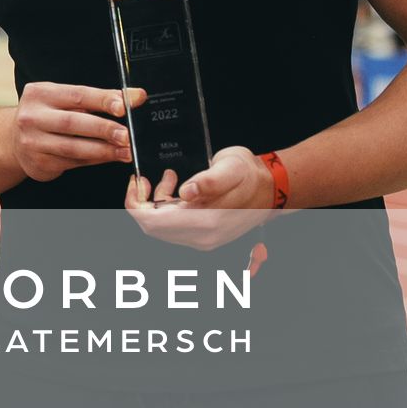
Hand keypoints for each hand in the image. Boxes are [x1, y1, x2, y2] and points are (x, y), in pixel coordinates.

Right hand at [11, 83, 143, 181]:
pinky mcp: (38, 163)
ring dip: (103, 150)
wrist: (14, 140)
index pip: (76, 95)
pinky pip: (72, 162)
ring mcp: (32, 142)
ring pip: (73, 147)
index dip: (102, 100)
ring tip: (125, 150)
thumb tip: (135, 96)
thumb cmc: (47, 115)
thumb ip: (98, 99)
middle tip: (126, 135)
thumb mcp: (64, 99)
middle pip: (72, 122)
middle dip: (103, 129)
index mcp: (40, 93)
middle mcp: (32, 117)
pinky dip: (94, 160)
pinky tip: (109, 157)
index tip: (124, 105)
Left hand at [123, 145, 274, 250]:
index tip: (137, 182)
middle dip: (144, 203)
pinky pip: (173, 227)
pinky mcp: (204, 236)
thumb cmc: (249, 175)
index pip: (152, 223)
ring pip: (161, 227)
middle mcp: (202, 237)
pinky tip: (176, 189)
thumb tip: (187, 191)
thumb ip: (209, 180)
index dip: (136, 203)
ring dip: (157, 203)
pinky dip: (167, 208)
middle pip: (153, 228)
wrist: (270, 188)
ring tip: (168, 177)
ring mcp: (203, 239)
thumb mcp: (230, 167)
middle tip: (148, 179)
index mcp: (206, 221)